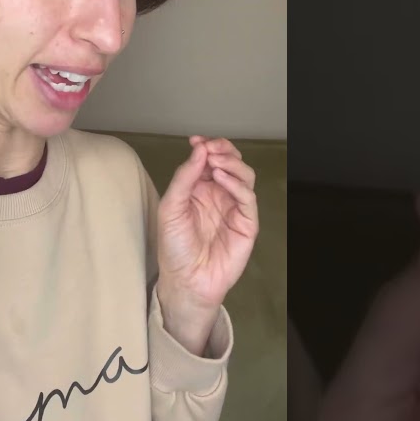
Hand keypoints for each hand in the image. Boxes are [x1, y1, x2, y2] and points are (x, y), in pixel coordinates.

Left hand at [154, 136, 259, 354]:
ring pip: (244, 175)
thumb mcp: (171, 207)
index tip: (196, 140)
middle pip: (230, 162)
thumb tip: (199, 148)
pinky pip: (248, 198)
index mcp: (199, 189)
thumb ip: (184, 177)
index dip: (206, 146)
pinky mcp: (247, 223)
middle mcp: (219, 195)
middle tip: (211, 148)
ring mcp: (234, 208)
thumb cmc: (174, 246)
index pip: (209, 160)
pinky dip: (237, 184)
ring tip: (215, 163)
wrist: (185, 280)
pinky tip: (221, 179)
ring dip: (231, 164)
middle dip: (222, 150)